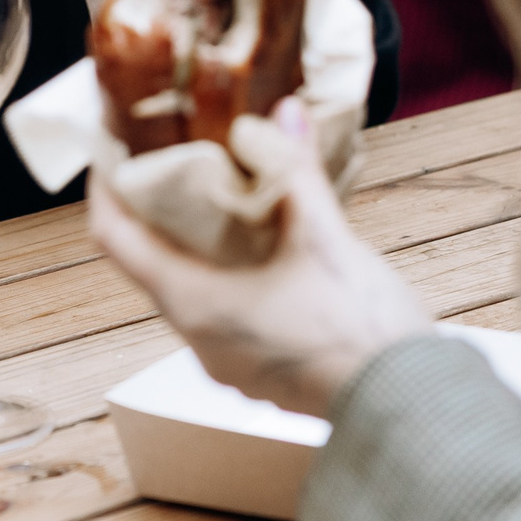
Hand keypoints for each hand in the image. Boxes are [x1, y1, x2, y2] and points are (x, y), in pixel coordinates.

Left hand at [88, 106, 429, 419]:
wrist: (414, 408)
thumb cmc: (362, 329)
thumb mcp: (327, 238)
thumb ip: (297, 171)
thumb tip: (284, 113)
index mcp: (195, 305)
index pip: (115, 240)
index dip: (106, 190)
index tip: (112, 151)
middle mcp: (199, 340)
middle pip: (153, 263)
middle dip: (158, 210)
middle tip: (176, 159)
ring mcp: (230, 364)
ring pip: (194, 290)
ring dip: (199, 245)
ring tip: (223, 193)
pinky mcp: (262, 373)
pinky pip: (227, 314)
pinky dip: (230, 274)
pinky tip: (265, 247)